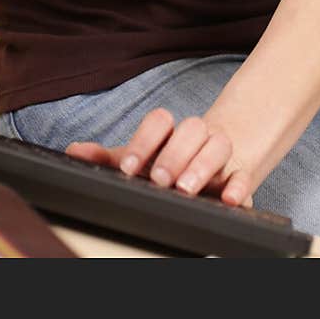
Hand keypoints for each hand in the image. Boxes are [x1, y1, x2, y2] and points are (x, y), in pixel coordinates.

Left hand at [66, 108, 253, 207]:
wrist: (217, 164)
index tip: (128, 168)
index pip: (159, 120)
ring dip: (201, 165)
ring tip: (186, 188)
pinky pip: (244, 175)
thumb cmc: (170, 162)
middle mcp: (196, 137)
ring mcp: (221, 155)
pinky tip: (227, 198)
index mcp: (170, 131)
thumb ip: (108, 157)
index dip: (143, 141)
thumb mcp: (140, 160)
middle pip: (191, 128)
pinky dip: (239, 186)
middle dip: (173, 153)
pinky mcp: (240, 177)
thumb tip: (76, 151)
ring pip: (218, 145)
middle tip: (158, 179)